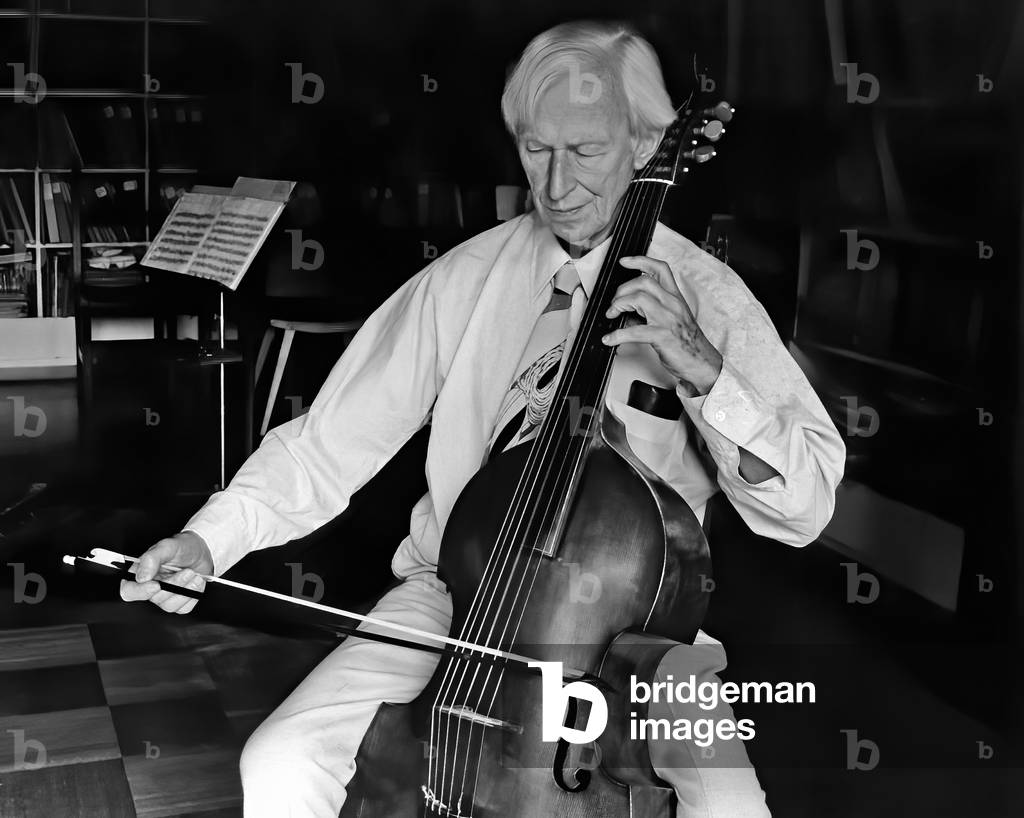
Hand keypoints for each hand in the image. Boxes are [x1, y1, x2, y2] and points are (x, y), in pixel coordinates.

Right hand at [119, 531, 212, 614]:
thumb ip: (151, 558)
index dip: (141, 591)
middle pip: (154, 598)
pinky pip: (183, 608)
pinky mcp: (178, 602)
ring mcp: (164, 596)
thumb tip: (141, 577)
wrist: (202, 552)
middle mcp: (150, 587)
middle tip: (186, 571)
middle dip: (174, 584)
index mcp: (141, 573)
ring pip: (169, 606)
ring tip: (192, 573)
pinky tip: (195, 582)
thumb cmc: (183, 547)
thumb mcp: (168, 546)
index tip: (157, 584)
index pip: (129, 591)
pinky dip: (193, 595)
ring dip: (185, 590)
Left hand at [602, 255, 722, 393]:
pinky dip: (617, 335)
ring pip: (638, 299)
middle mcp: (672, 304)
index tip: (624, 262)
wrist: (702, 363)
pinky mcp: (662, 335)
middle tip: (615, 302)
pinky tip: (610, 339)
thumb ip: (652, 310)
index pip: (660, 269)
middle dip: (622, 290)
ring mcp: (668, 318)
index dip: (640, 261)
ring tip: (612, 315)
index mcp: (675, 298)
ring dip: (618, 305)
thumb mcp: (672, 319)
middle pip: (643, 282)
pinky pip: (634, 331)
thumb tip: (628, 310)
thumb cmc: (688, 343)